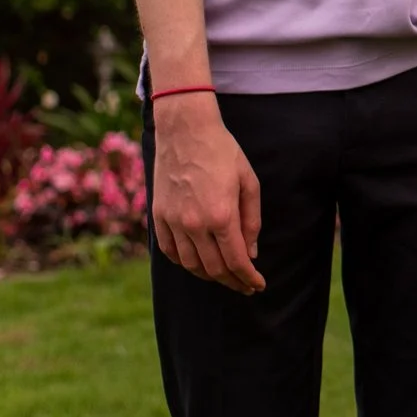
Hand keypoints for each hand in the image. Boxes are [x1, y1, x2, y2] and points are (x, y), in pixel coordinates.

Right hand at [150, 93, 264, 293]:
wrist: (185, 130)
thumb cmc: (223, 152)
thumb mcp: (248, 182)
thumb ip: (251, 221)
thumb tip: (250, 253)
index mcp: (221, 214)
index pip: (236, 260)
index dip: (248, 278)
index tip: (258, 285)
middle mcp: (194, 223)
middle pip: (214, 268)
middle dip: (232, 281)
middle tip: (245, 286)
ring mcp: (173, 222)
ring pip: (190, 265)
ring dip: (209, 275)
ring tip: (224, 276)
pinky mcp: (158, 217)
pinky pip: (170, 252)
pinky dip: (185, 263)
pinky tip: (197, 263)